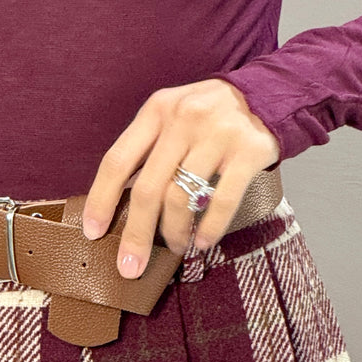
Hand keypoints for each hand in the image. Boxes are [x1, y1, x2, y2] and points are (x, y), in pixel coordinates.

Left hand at [80, 78, 281, 277]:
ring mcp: (217, 134)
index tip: (94, 233)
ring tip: (176, 247)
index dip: (101, 200)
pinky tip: (202, 243)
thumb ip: (149, 149)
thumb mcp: (172, 116)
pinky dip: (209, 228)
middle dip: (135, 235)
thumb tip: (118, 204)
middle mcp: (183, 119)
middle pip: (147, 188)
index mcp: (156, 111)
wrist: (267, 94)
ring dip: (174, 233)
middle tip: (130, 267)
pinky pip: (222, 201)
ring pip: (182, 198)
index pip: (117, 161)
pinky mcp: (248, 151)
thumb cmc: (209, 116)